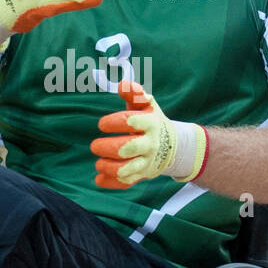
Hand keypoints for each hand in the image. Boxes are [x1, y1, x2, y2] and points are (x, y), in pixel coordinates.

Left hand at [90, 78, 205, 188]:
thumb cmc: (151, 121)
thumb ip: (134, 93)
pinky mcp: (143, 175)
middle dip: (106, 147)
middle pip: (126, 148)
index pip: (131, 121)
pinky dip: (111, 183)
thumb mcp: (146, 105)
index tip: (102, 124)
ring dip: (108, 167)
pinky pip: (126, 183)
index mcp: (151, 123)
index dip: (113, 122)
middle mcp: (150, 144)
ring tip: (98, 163)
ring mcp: (147, 162)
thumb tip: (123, 84)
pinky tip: (99, 179)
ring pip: (126, 170)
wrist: (173, 146)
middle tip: (95, 146)